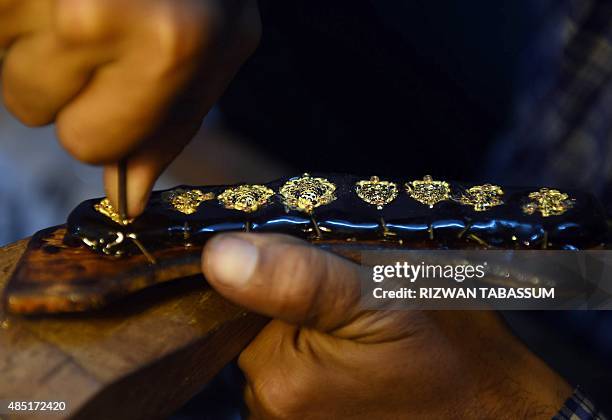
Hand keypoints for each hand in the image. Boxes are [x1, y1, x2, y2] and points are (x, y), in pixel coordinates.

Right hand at [0, 0, 260, 215]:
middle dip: (62, 79)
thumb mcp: (215, 45)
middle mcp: (98, 13)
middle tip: (98, 23)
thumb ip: (171, 125)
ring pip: (1, 63)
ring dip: (33, 39)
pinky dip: (16, 19)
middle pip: (33, 107)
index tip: (115, 84)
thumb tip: (127, 201)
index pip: (91, 144)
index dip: (101, 122)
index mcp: (169, 46)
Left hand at [202, 233, 571, 418]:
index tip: (336, 270)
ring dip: (314, 331)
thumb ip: (300, 277)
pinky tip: (362, 359)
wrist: (494, 415)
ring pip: (279, 348)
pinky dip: (321, 356)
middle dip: (302, 304)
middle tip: (360, 301)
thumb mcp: (383, 297)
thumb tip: (218, 256)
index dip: (287, 272)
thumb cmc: (453, 354)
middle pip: (259, 325)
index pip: (245, 298)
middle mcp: (268, 410)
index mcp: (278, 375)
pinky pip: (297, 375)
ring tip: (367, 334)